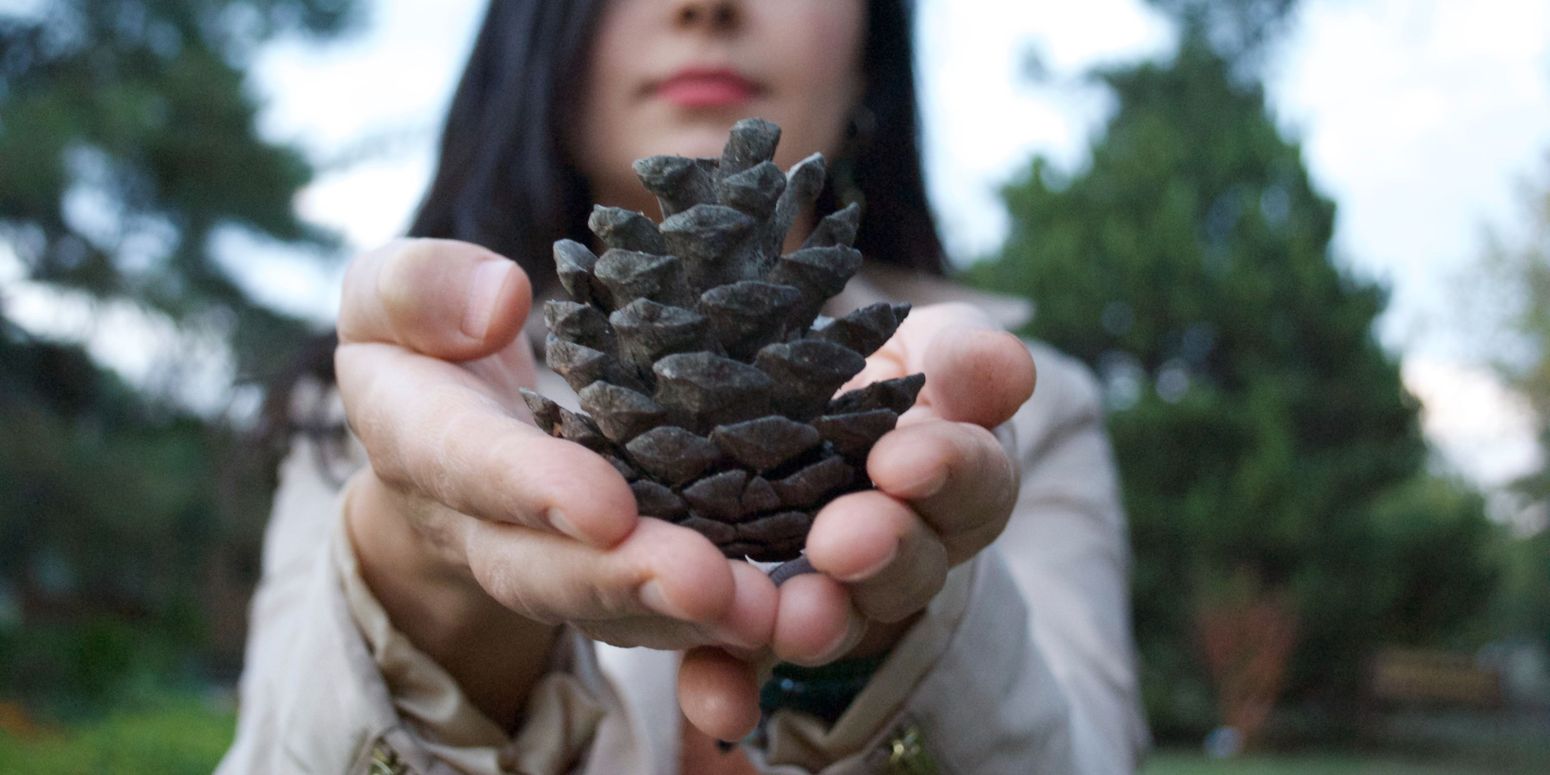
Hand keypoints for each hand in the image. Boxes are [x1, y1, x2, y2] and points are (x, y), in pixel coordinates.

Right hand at [334, 239, 775, 725]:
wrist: (444, 425)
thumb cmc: (425, 339)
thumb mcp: (389, 292)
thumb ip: (421, 288)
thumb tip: (502, 300)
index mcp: (417, 438)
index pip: (468, 465)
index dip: (533, 491)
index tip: (604, 507)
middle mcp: (479, 525)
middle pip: (545, 570)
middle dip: (626, 582)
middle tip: (707, 587)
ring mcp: (548, 562)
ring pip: (612, 610)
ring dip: (688, 620)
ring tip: (767, 616)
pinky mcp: (612, 576)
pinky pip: (660, 615)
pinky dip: (719, 628)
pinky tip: (790, 619)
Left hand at [678, 302, 1036, 739]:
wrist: (776, 401)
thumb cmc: (871, 369)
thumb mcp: (924, 348)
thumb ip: (962, 357)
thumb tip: (1009, 367)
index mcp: (955, 482)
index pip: (973, 481)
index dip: (947, 471)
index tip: (903, 459)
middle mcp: (903, 553)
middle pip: (909, 567)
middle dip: (882, 553)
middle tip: (842, 541)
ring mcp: (832, 597)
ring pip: (834, 621)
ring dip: (815, 623)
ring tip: (789, 616)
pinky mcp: (753, 627)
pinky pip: (743, 666)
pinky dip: (730, 688)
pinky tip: (714, 701)